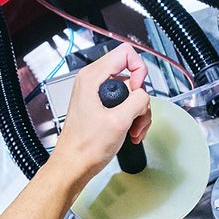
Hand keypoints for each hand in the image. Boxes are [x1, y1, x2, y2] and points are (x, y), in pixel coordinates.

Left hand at [51, 44, 153, 184]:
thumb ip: (138, 100)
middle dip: (140, 99)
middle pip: (131, 75)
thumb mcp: (119, 121)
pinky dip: (133, 118)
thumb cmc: (85, 146)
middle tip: (136, 117)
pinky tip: (131, 132)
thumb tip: (144, 95)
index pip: (126, 53)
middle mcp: (93, 82)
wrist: (75, 164)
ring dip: (139, 113)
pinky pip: (126, 105)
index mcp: (92, 78)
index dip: (139, 70)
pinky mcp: (101, 106)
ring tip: (134, 130)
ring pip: (131, 93)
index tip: (138, 91)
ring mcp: (97, 94)